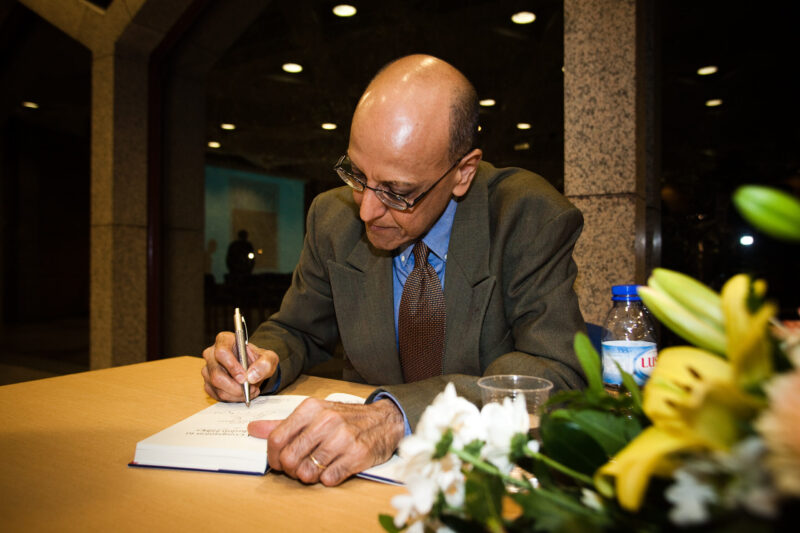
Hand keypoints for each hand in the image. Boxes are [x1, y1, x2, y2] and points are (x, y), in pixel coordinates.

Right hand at [201, 332, 278, 401]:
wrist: (255, 369)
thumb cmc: (259, 360)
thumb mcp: (269, 358)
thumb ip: (265, 364)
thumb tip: (251, 376)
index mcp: (224, 340)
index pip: (222, 353)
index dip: (232, 367)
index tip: (244, 377)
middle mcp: (212, 353)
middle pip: (216, 373)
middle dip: (235, 386)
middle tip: (251, 389)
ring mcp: (208, 369)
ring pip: (216, 387)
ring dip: (236, 394)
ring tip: (251, 391)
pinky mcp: (208, 383)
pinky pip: (217, 395)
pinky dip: (232, 398)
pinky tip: (243, 394)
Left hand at [248, 399, 404, 485]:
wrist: (384, 420)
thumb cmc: (346, 418)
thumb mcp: (315, 413)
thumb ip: (283, 424)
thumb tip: (253, 429)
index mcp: (311, 408)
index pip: (276, 438)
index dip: (273, 456)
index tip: (278, 462)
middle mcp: (326, 421)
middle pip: (289, 458)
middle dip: (290, 470)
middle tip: (298, 468)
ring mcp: (342, 438)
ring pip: (307, 472)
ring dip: (309, 476)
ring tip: (317, 467)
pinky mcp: (356, 455)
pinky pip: (328, 479)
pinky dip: (327, 478)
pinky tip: (333, 468)